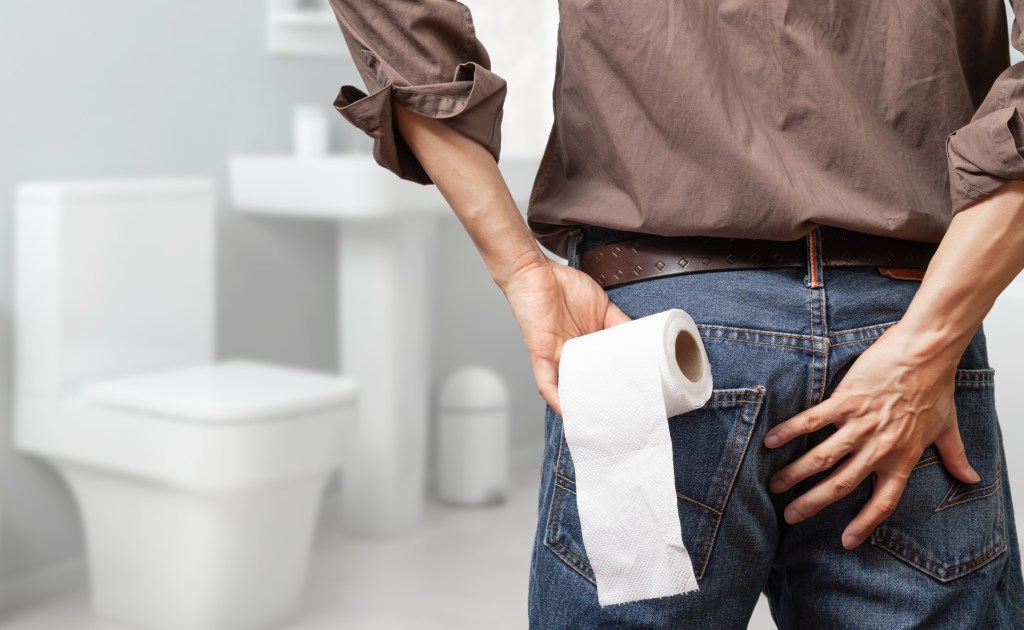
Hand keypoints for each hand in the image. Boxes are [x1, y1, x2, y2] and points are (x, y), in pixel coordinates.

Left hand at [500, 257, 630, 416]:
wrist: (536, 271)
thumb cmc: (564, 285)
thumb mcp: (603, 307)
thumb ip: (621, 324)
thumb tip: (643, 339)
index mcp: (588, 344)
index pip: (603, 368)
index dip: (617, 380)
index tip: (636, 392)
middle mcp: (573, 355)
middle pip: (588, 382)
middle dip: (601, 398)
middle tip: (622, 412)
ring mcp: (557, 357)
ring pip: (569, 388)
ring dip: (581, 404)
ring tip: (598, 419)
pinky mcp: (541, 355)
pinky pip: (546, 382)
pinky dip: (555, 398)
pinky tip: (567, 412)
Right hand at [762, 322, 980, 549]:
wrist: (926, 354)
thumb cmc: (936, 386)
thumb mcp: (947, 427)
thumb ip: (955, 456)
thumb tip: (972, 479)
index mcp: (902, 458)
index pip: (883, 502)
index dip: (864, 524)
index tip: (847, 541)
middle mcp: (879, 448)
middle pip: (841, 484)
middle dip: (813, 503)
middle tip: (791, 515)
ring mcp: (860, 425)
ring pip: (822, 457)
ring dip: (796, 473)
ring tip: (775, 484)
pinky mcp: (846, 402)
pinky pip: (812, 421)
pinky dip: (790, 431)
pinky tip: (770, 441)